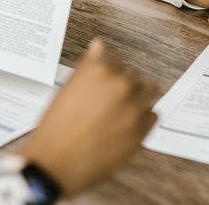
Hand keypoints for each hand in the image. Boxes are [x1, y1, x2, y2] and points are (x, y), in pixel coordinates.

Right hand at [18, 38, 157, 196]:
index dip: (109, 75)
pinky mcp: (141, 130)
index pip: (116, 61)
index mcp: (99, 69)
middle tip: (110, 103)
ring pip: (150, 91)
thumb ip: (89, 65)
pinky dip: (143, 118)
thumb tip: (99, 45)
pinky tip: (126, 126)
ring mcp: (133, 107)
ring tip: (122, 112)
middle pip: (134, 76)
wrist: (55, 163)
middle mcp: (120, 84)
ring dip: (139, 98)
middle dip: (124, 86)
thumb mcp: (68, 88)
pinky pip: (153, 115)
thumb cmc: (56, 127)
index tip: (103, 86)